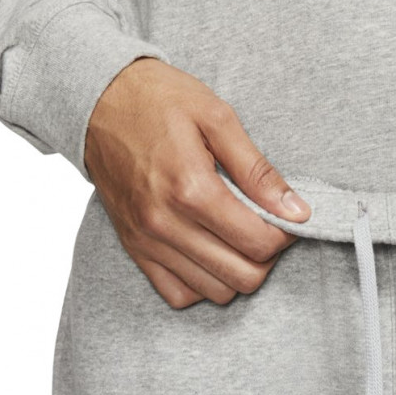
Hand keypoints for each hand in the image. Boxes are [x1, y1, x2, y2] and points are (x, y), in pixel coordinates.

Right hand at [85, 57, 309, 308]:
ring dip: (239, 273)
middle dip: (267, 258)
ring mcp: (148, 241)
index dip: (285, 236)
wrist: (97, 99)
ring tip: (240, 240)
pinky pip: (179, 295)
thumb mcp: (217, 118)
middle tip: (268, 230)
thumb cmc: (159, 100)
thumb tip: (298, 211)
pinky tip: (212, 255)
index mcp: (191, 189)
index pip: (259, 243)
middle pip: (243, 277)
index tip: (288, 217)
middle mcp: (166, 223)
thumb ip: (258, 171)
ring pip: (216, 292)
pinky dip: (204, 284)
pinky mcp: (135, 250)